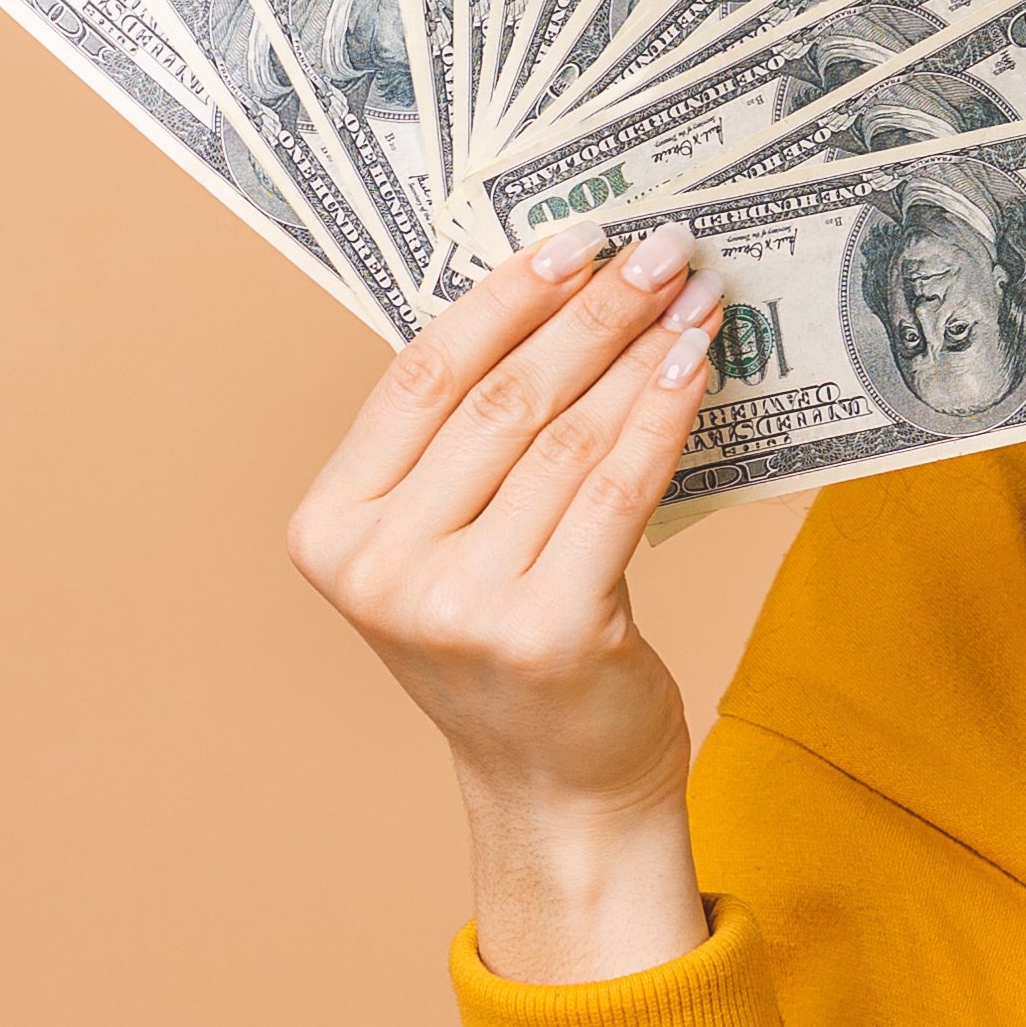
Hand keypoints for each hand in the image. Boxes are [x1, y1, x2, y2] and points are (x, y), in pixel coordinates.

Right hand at [282, 223, 726, 982]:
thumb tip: (562, 291)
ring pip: (564, 439)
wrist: (555, 789)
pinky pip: (614, 493)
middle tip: (660, 250)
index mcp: (330, 531)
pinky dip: (660, 419)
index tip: (577, 238)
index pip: (420, 378)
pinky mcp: (545, 633)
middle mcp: (380, 570)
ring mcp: (457, 607)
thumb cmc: (508, 647)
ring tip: (694, 300)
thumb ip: (463, 446)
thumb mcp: (447, 543)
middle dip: (591, 312)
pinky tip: (695, 369)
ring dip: (638, 355)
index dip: (504, 296)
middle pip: (498, 400)